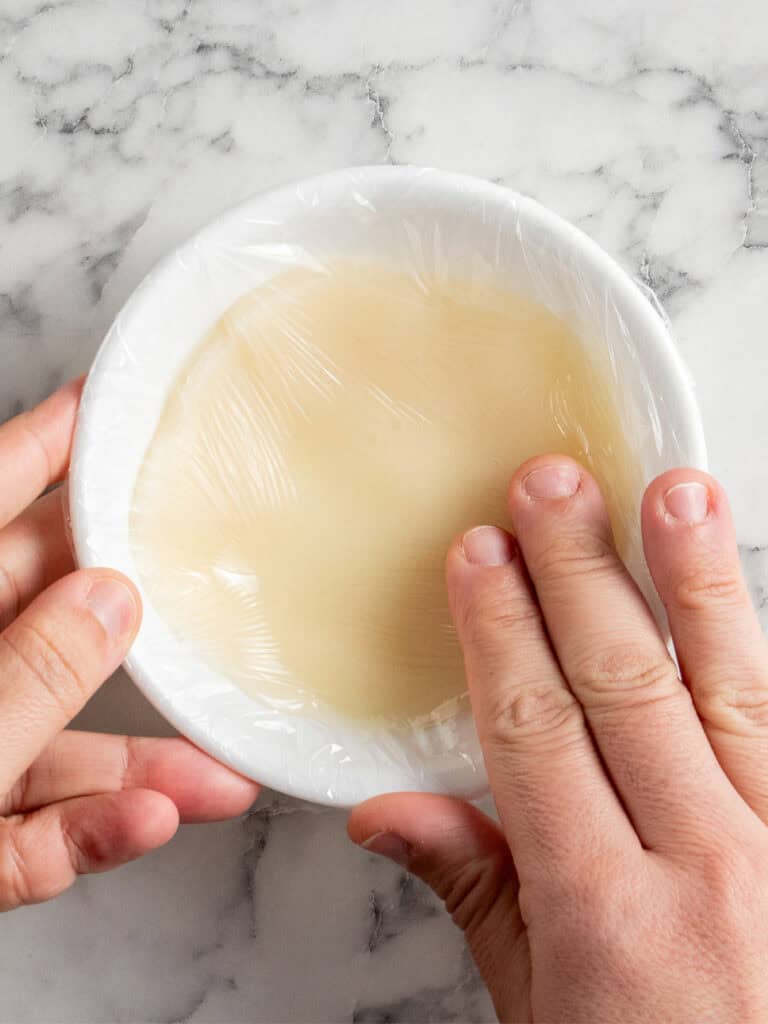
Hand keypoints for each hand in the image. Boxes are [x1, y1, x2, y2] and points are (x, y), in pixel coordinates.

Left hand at [0, 380, 257, 911]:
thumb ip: (25, 673)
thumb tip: (113, 599)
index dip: (48, 449)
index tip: (107, 409)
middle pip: (43, 625)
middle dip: (133, 625)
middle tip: (200, 598)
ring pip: (47, 749)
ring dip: (134, 772)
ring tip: (215, 777)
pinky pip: (24, 834)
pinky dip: (82, 838)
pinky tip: (149, 824)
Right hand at [350, 456, 767, 1021]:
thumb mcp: (541, 1014)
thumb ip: (476, 895)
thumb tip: (388, 812)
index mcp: (606, 915)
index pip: (536, 732)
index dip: (501, 632)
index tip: (480, 554)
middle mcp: (706, 866)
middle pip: (626, 686)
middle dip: (580, 572)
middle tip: (550, 484)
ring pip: (733, 685)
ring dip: (696, 579)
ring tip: (673, 491)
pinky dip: (762, 647)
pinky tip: (739, 586)